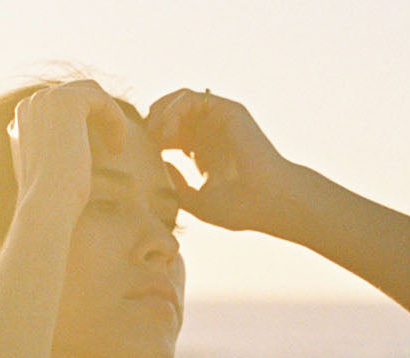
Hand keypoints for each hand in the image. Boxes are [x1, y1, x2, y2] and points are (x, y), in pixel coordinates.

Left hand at [144, 89, 300, 233]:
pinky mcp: (227, 109)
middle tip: (140, 143)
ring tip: (153, 137)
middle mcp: (210, 131)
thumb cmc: (240, 208)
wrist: (270, 202)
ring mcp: (219, 119)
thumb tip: (155, 165)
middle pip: (169, 114)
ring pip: (177, 101)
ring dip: (159, 115)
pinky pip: (190, 98)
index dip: (150, 142)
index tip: (138, 158)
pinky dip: (173, 110)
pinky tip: (166, 133)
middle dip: (151, 125)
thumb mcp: (197, 201)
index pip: (168, 135)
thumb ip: (176, 185)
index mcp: (202, 151)